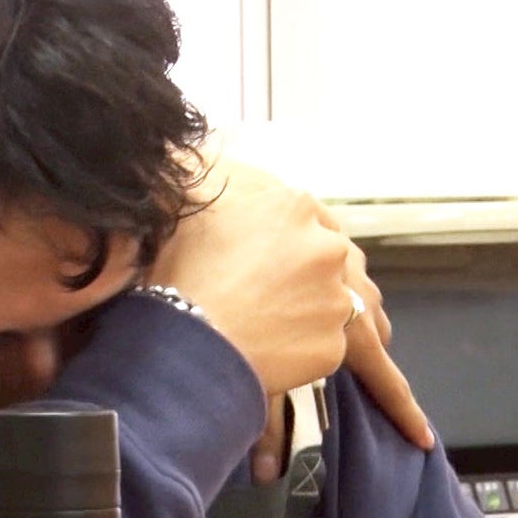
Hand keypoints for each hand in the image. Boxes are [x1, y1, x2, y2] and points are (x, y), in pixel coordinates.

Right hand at [145, 159, 351, 396]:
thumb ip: (210, 192)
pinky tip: (265, 350)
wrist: (188, 344)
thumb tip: (192, 167)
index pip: (302, 216)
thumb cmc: (182, 276)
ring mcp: (335, 299)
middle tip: (257, 292)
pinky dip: (300, 348)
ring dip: (301, 312)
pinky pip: (321, 344)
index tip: (256, 255)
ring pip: (326, 302)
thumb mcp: (192, 217)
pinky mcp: (334, 344)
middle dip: (297, 274)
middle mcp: (327, 248)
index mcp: (294, 207)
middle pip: (322, 258)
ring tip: (257, 325)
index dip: (277, 238)